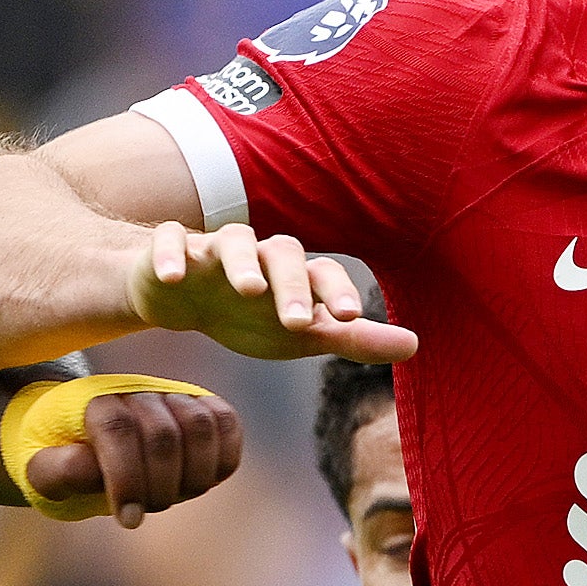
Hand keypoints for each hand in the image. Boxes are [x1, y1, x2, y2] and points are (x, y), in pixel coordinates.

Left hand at [7, 372, 241, 524]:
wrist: (77, 431)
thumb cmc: (57, 455)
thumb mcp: (38, 469)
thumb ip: (56, 471)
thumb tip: (91, 467)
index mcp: (91, 400)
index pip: (118, 430)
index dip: (127, 479)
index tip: (128, 520)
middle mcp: (134, 389)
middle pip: (163, 434)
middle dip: (158, 486)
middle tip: (144, 509)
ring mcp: (170, 395)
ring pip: (201, 425)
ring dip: (191, 474)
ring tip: (171, 494)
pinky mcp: (199, 405)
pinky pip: (228, 422)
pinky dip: (224, 455)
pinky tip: (201, 478)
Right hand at [136, 227, 417, 364]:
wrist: (180, 300)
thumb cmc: (250, 315)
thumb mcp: (303, 334)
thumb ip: (353, 338)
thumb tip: (416, 345)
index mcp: (293, 273)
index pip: (323, 274)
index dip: (337, 292)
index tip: (348, 318)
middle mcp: (259, 254)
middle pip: (283, 254)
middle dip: (293, 286)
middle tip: (298, 322)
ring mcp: (214, 249)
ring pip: (233, 241)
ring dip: (242, 262)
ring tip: (249, 288)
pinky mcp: (171, 249)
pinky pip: (171, 240)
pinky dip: (172, 254)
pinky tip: (173, 276)